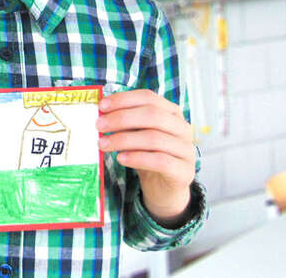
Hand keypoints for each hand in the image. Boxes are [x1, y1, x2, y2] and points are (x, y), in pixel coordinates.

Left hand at [97, 90, 195, 224]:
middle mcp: (182, 128)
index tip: (101, 106)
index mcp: (171, 113)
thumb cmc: (147, 155)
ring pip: (154, 138)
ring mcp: (186, 150)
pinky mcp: (184, 171)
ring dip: (124, 140)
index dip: (123, 99)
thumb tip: (101, 113)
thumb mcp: (136, 134)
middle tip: (99, 126)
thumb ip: (124, 122)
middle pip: (152, 115)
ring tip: (103, 144)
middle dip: (121, 118)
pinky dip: (137, 158)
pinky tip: (121, 158)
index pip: (148, 97)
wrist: (163, 187)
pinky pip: (160, 161)